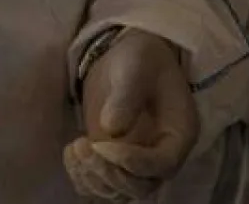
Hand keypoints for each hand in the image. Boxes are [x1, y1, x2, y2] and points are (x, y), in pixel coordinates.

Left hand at [64, 30, 197, 200]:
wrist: (129, 58)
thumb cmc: (140, 59)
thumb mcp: (136, 68)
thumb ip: (127, 96)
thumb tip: (110, 128)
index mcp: (178, 135)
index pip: (162, 165)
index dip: (132, 162)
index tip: (101, 144)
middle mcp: (160, 156)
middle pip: (140, 187)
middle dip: (109, 174)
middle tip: (84, 146)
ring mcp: (135, 161)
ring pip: (118, 193)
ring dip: (93, 179)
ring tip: (75, 147)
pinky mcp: (112, 161)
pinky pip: (100, 186)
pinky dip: (83, 178)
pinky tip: (70, 151)